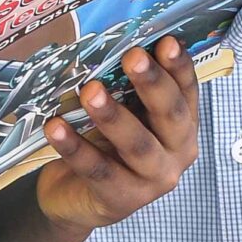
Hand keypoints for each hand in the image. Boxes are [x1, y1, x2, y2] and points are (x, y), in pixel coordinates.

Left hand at [31, 37, 200, 238]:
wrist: (77, 196)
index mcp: (182, 124)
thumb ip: (123, 86)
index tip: (166, 41)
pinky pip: (97, 170)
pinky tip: (55, 127)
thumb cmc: (105, 142)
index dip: (178, 65)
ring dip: (112, 116)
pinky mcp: (122, 200)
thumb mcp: (121, 111)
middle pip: (170, 116)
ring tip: (90, 91)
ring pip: (136, 145)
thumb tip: (104, 48)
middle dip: (152, 83)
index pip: (186, 90)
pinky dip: (75, 147)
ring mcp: (153, 181)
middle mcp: (177, 153)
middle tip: (132, 57)